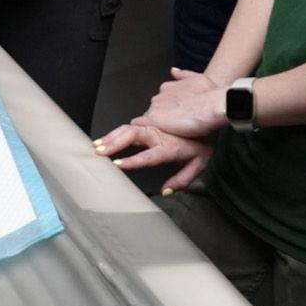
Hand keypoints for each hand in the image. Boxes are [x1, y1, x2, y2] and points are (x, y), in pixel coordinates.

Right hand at [92, 123, 211, 193]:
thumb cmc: (201, 141)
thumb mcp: (198, 163)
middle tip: (99, 152)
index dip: (132, 160)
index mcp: (169, 147)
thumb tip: (165, 191)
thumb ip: (181, 180)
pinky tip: (106, 138)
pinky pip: (130, 125)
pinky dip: (115, 132)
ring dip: (111, 137)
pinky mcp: (149, 120)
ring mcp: (152, 125)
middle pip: (132, 136)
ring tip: (97, 145)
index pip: (148, 156)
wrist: (208, 114)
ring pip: (127, 128)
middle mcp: (158, 134)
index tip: (116, 164)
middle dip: (114, 143)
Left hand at [134, 68, 226, 138]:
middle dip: (160, 120)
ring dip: (155, 127)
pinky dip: (148, 135)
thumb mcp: (199, 78)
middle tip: (173, 129)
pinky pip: (142, 128)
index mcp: (167, 88)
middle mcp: (158, 96)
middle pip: (153, 112)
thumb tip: (174, 71)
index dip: (166, 112)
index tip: (174, 118)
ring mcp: (155, 108)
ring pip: (147, 121)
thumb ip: (183, 75)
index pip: (159, 102)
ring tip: (169, 135)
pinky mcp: (153, 119)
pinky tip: (158, 139)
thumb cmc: (210, 95)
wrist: (212, 105)